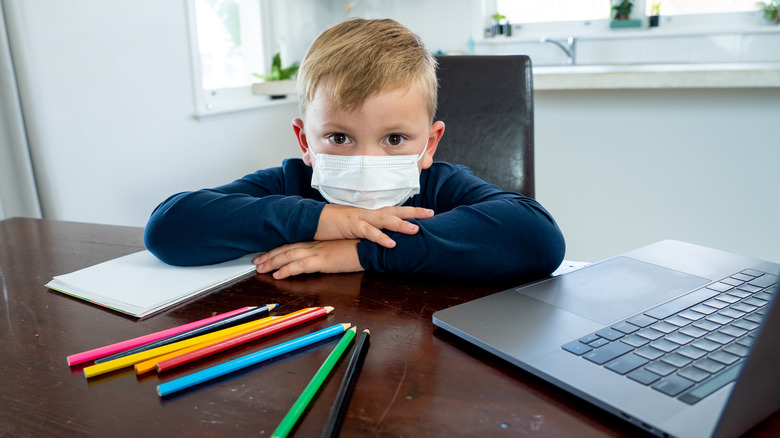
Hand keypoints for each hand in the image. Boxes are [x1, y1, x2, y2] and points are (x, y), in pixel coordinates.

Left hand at [253, 239, 363, 278]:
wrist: (373, 246)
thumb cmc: (362, 246)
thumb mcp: (343, 247)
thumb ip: (332, 251)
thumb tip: (325, 257)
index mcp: (319, 241)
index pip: (294, 243)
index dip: (279, 249)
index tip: (267, 254)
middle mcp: (315, 244)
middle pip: (286, 248)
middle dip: (270, 255)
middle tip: (256, 262)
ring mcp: (318, 251)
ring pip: (288, 256)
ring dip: (272, 262)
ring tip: (260, 269)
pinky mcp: (322, 261)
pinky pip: (299, 265)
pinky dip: (286, 270)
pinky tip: (277, 275)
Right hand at [314, 204, 433, 247]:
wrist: (312, 219)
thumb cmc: (332, 224)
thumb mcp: (354, 227)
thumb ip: (367, 231)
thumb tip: (380, 237)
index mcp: (369, 214)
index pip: (394, 210)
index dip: (410, 211)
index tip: (426, 212)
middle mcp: (368, 214)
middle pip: (395, 210)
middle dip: (414, 212)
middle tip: (431, 213)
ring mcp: (360, 218)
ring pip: (385, 220)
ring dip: (401, 224)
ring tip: (416, 230)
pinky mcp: (351, 226)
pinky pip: (369, 232)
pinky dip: (381, 238)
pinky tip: (392, 244)